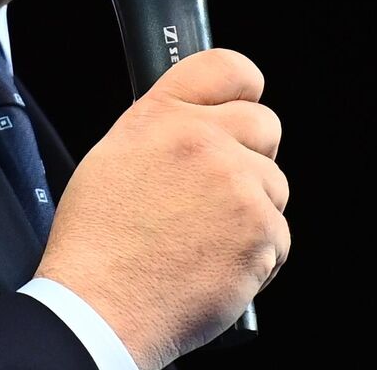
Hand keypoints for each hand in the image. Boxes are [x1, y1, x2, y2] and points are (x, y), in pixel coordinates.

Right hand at [35, 48, 288, 369]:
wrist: (101, 307)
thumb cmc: (97, 244)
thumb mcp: (114, 157)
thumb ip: (164, 129)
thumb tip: (199, 125)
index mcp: (162, 116)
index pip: (228, 68)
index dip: (243, 88)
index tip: (243, 104)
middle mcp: (204, 141)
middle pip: (265, 125)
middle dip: (251, 156)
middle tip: (217, 194)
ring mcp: (238, 185)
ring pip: (274, 186)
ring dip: (252, 211)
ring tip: (205, 240)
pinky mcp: (261, 231)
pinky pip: (279, 237)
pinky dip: (257, 256)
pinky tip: (215, 266)